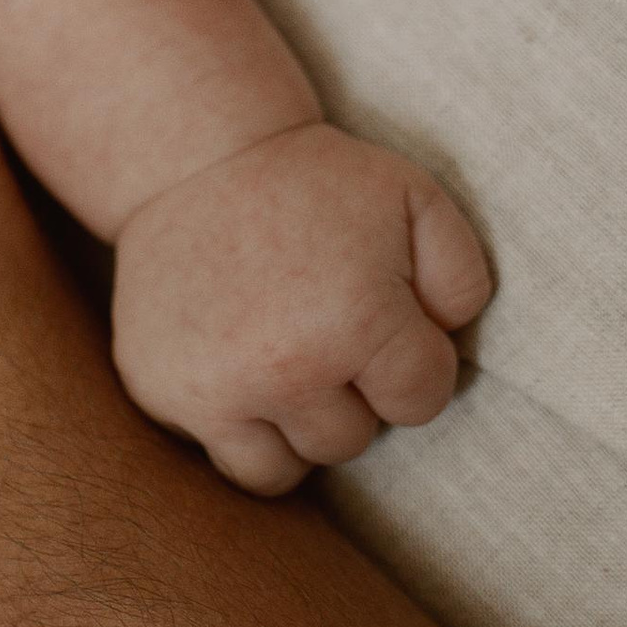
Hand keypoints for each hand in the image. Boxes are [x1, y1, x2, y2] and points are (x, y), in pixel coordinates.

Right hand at [110, 121, 491, 494]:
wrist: (196, 157)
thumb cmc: (318, 182)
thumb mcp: (416, 200)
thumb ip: (464, 278)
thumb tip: (450, 344)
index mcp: (358, 322)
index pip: (421, 400)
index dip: (414, 363)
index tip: (386, 324)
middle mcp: (286, 368)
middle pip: (353, 440)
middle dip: (352, 395)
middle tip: (325, 329)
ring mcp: (216, 387)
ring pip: (286, 469)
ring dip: (297, 425)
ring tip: (288, 360)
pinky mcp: (163, 392)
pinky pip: (225, 455)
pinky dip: (241, 427)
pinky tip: (243, 369)